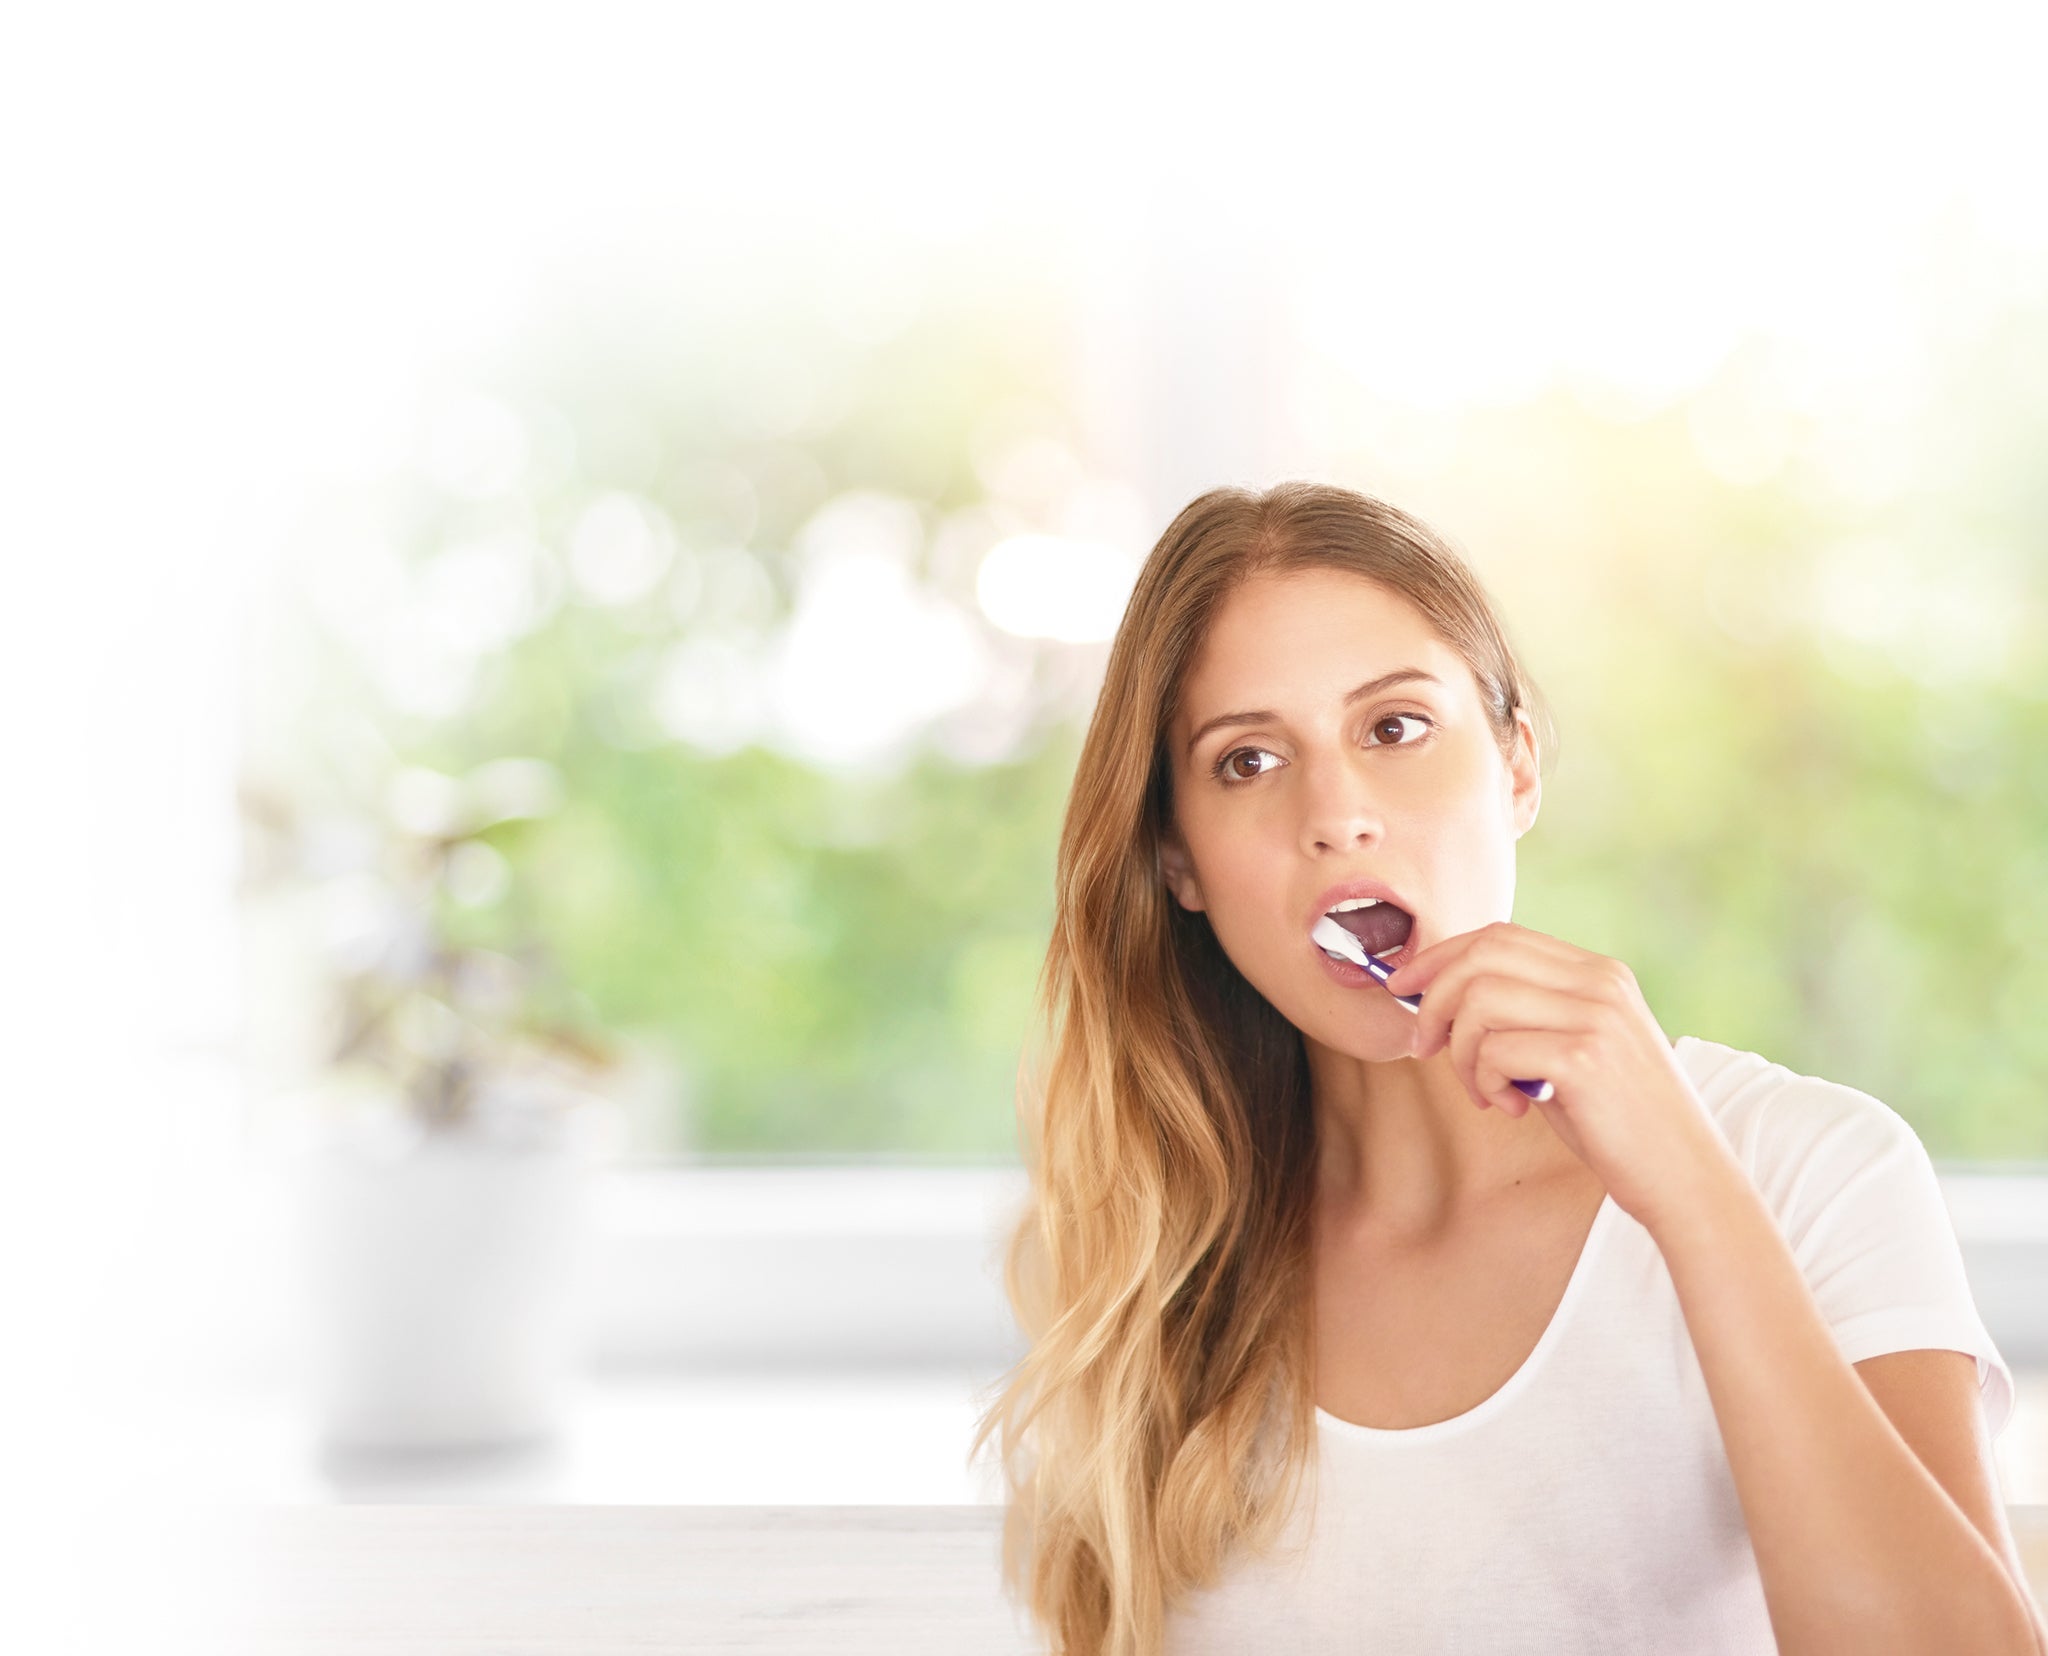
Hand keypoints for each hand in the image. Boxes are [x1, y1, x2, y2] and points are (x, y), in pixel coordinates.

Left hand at [1382, 921, 1735, 1230]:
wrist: (1683, 1176)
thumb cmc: (1616, 1121)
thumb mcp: (1570, 1051)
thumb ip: (1523, 1017)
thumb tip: (1435, 998)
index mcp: (1599, 972)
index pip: (1500, 936)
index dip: (1440, 956)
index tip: (1403, 987)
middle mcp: (1600, 982)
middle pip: (1482, 955)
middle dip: (1433, 997)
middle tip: (1425, 1045)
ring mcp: (1596, 1016)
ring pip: (1479, 1000)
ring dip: (1461, 1052)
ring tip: (1485, 1091)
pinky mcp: (1584, 1058)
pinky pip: (1494, 1049)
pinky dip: (1483, 1079)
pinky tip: (1509, 1107)